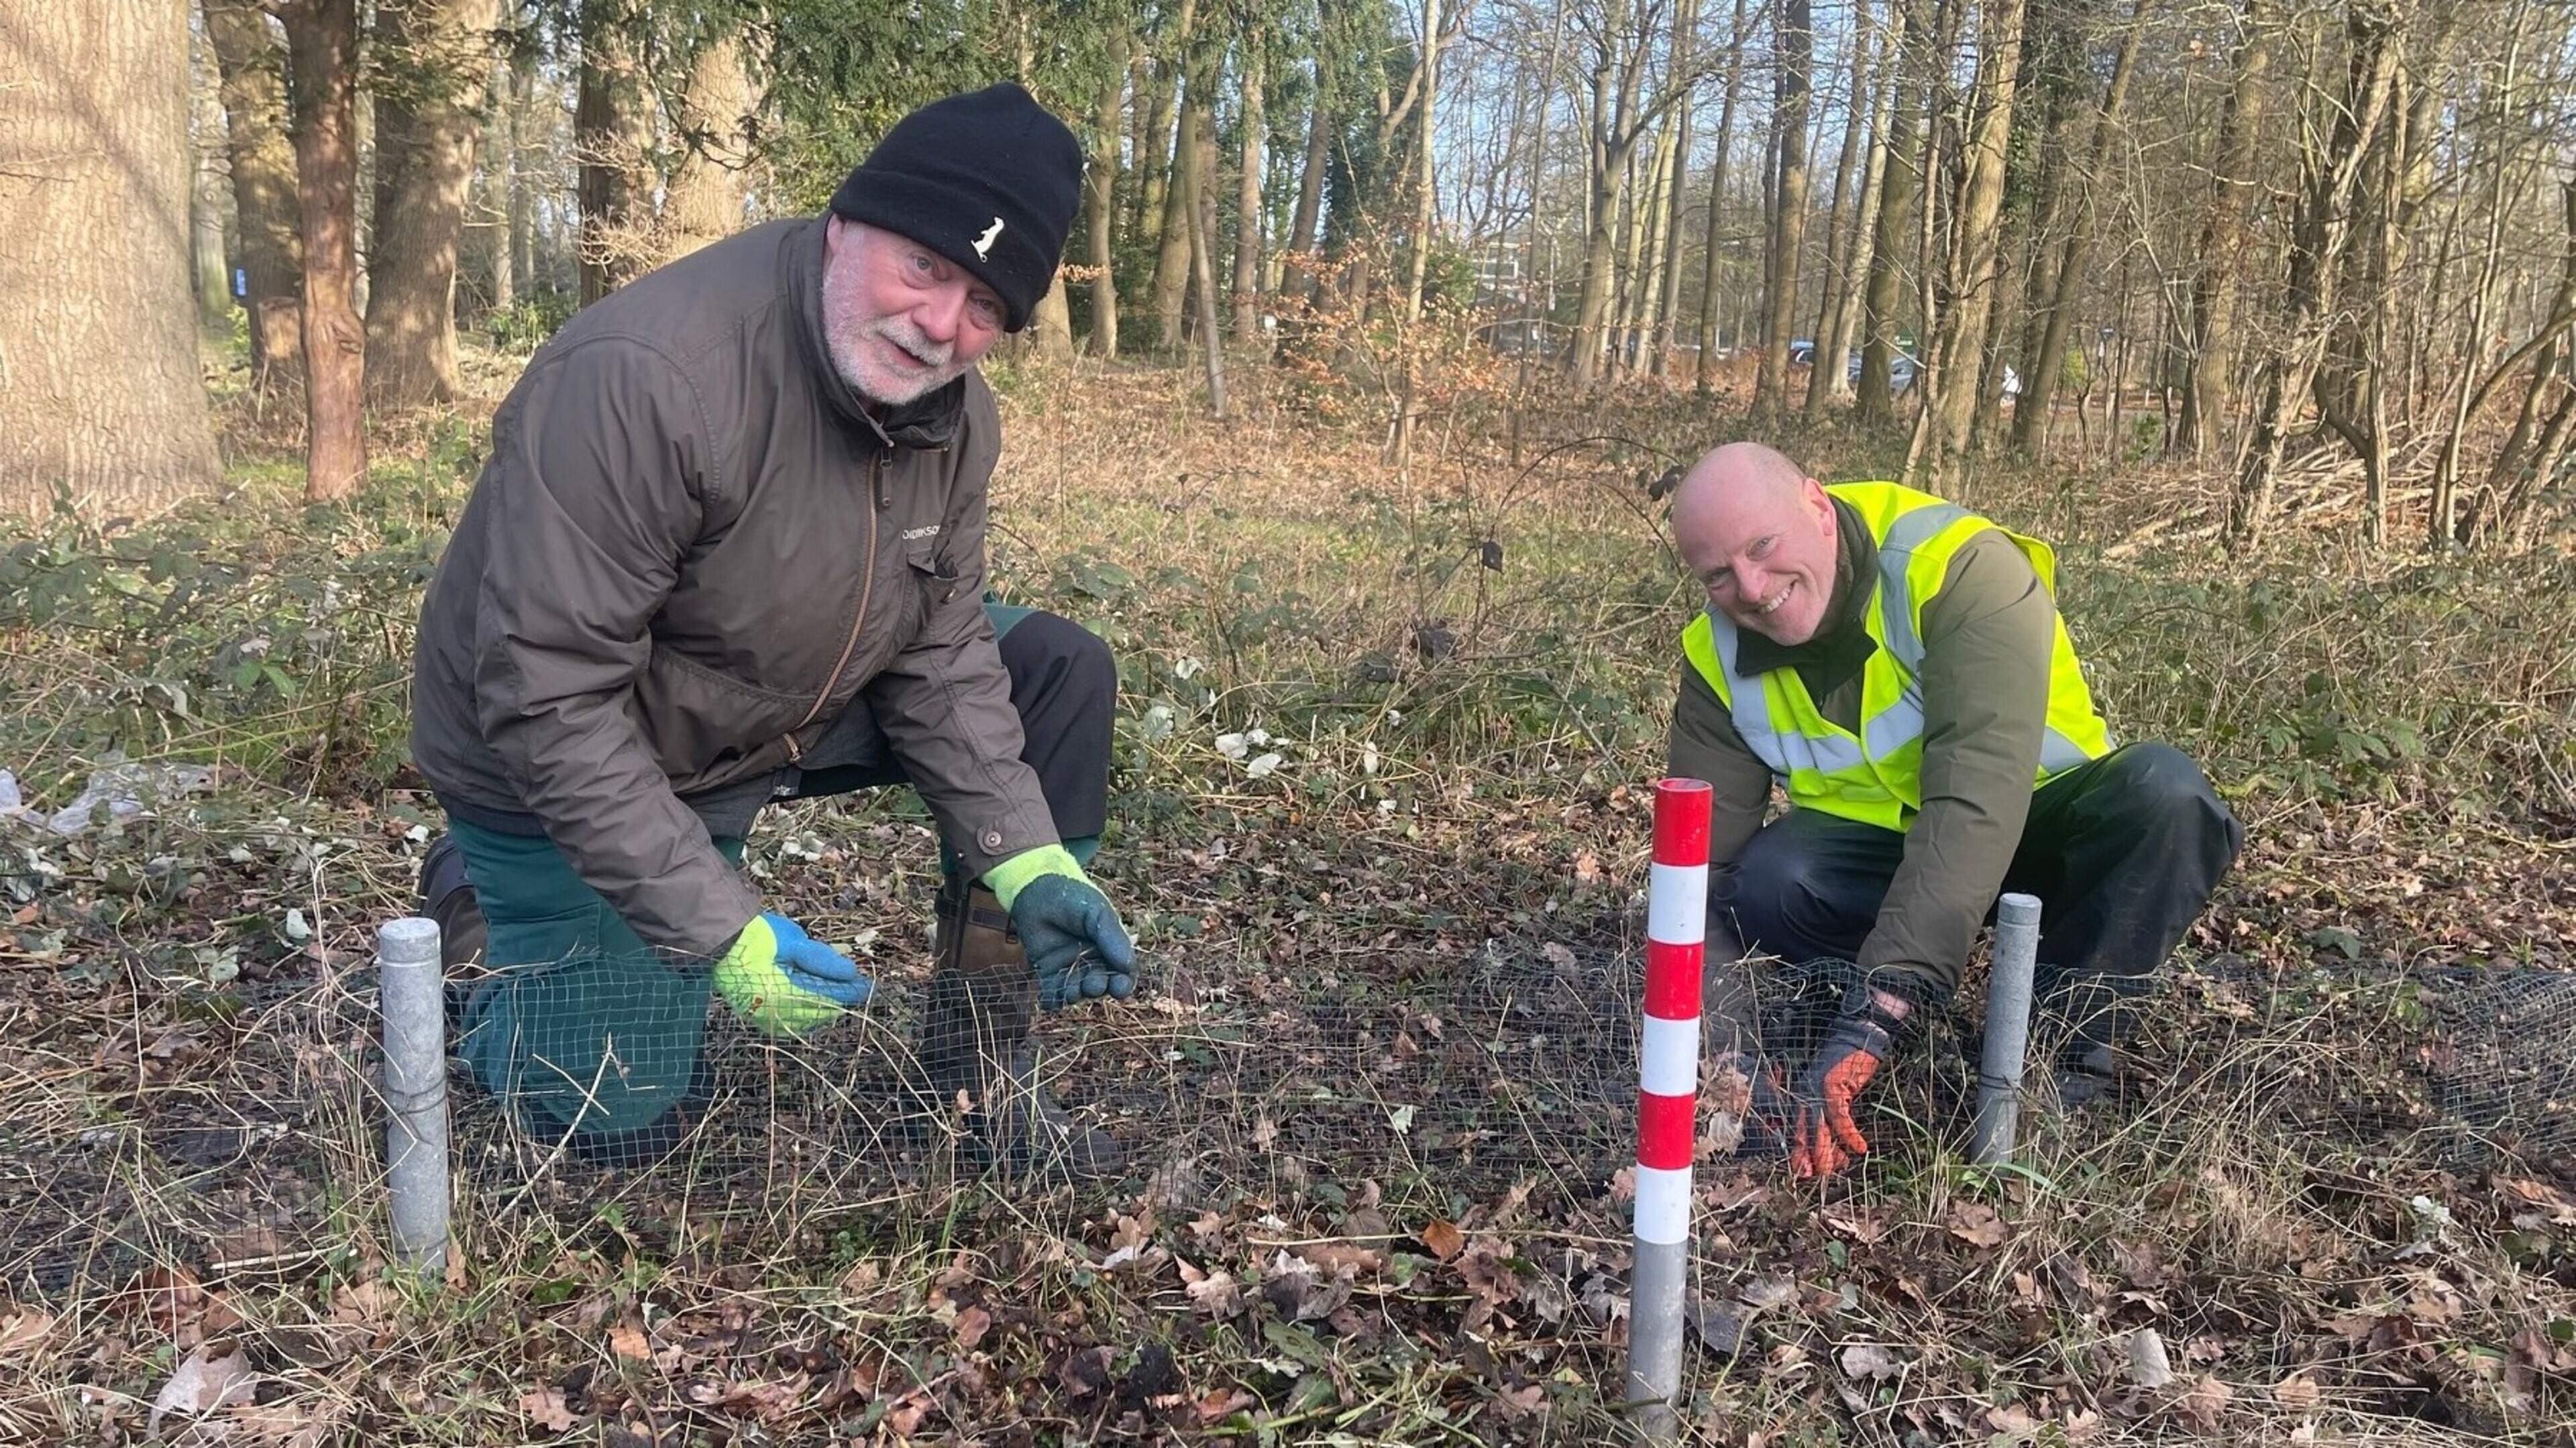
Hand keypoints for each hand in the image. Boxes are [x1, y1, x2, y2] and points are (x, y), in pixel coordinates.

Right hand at [712, 912, 872, 1036]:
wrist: (716, 941)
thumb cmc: (755, 936)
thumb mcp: (792, 941)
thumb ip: (821, 960)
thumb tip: (851, 973)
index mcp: (781, 995)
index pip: (826, 998)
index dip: (850, 992)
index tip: (870, 986)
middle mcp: (772, 1014)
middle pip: (819, 1013)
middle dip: (838, 999)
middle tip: (857, 987)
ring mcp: (763, 1018)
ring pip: (806, 1021)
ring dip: (824, 1008)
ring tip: (838, 992)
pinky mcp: (758, 1017)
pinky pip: (790, 1022)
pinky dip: (806, 1012)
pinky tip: (814, 999)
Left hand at [984, 846, 1135, 1008]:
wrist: (1037, 890)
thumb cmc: (1073, 898)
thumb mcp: (1098, 913)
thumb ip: (1113, 938)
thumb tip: (1128, 967)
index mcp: (1109, 948)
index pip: (1121, 972)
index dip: (1123, 983)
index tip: (1120, 988)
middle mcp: (1091, 961)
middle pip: (1101, 985)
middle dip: (1099, 988)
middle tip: (1093, 984)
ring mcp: (1069, 967)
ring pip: (1078, 991)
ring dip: (1077, 995)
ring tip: (1074, 990)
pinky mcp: (1047, 971)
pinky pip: (1052, 993)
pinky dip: (1053, 1001)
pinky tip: (1053, 1001)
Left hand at [1788, 986, 1905, 1179]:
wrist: (1857, 1038)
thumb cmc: (1848, 1067)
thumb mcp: (1836, 1094)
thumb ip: (1830, 1116)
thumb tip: (1836, 1147)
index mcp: (1801, 1096)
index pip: (1795, 1129)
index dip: (1797, 1152)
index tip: (1802, 1172)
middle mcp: (1803, 1094)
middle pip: (1803, 1133)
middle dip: (1809, 1157)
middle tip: (1818, 1175)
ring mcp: (1816, 1090)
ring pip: (1819, 1130)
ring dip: (1828, 1152)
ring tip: (1838, 1168)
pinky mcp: (1832, 1086)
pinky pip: (1841, 1119)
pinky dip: (1850, 1136)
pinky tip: (1860, 1148)